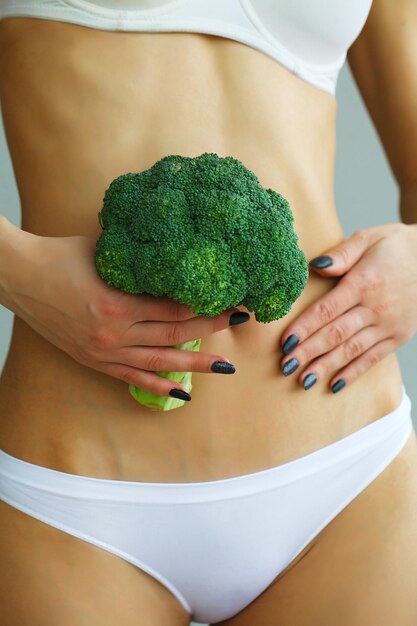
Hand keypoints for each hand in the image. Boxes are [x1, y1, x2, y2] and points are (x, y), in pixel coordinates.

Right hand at [6, 232, 247, 398]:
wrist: (20, 277)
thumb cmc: (61, 256)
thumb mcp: (107, 254)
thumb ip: (141, 266)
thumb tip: (177, 267)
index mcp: (118, 303)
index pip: (176, 310)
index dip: (208, 306)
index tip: (232, 300)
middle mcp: (114, 334)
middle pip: (175, 335)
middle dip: (211, 330)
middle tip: (239, 323)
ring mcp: (103, 351)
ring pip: (159, 362)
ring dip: (195, 365)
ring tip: (224, 367)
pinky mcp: (94, 360)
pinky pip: (132, 377)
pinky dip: (158, 385)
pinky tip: (182, 391)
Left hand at [279, 223, 416, 392]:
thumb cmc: (395, 246)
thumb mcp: (368, 238)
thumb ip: (341, 254)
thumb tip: (315, 266)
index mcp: (364, 282)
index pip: (327, 309)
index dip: (304, 327)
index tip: (284, 342)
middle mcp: (376, 307)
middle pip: (335, 333)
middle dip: (308, 351)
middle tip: (285, 366)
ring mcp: (389, 324)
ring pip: (351, 349)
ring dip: (326, 366)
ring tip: (303, 381)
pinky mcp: (399, 336)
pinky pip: (373, 358)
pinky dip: (353, 372)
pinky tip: (334, 385)